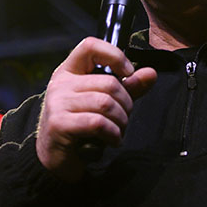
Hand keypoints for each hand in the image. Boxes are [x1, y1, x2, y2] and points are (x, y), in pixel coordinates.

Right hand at [35, 37, 156, 181]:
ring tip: (119, 131)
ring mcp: (58, 103)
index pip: (90, 46)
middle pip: (108, 83)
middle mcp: (60, 83)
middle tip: (124, 118)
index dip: (114, 55)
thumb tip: (151, 73)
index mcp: (70, 72)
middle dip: (126, 104)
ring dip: (121, 121)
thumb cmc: (80, 128)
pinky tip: (113, 140)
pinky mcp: (59, 124)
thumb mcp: (104, 103)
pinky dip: (113, 133)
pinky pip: (97, 123)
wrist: (54, 159)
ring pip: (105, 103)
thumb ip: (127, 88)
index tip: (128, 74)